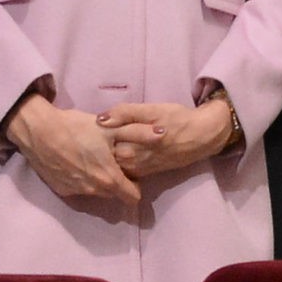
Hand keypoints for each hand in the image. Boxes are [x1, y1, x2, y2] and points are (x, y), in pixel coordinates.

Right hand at [5, 94, 140, 206]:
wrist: (38, 131)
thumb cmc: (76, 128)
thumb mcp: (110, 127)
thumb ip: (139, 132)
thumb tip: (164, 135)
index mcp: (110, 178)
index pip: (133, 197)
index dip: (135, 185)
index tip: (130, 172)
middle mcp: (95, 191)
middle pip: (115, 194)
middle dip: (117, 182)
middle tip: (111, 161)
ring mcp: (77, 192)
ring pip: (96, 192)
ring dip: (98, 180)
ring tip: (91, 159)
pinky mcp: (61, 189)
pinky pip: (78, 188)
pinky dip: (80, 179)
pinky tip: (73, 161)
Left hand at [95, 100, 232, 178]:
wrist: (201, 137)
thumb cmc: (175, 119)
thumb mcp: (151, 110)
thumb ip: (124, 113)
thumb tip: (99, 119)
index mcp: (130, 143)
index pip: (99, 143)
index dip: (89, 136)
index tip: (81, 130)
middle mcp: (131, 160)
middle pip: (102, 156)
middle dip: (93, 148)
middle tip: (86, 137)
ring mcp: (137, 168)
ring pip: (112, 164)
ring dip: (103, 156)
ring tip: (95, 145)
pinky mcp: (144, 171)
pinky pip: (123, 170)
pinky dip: (115, 162)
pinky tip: (111, 153)